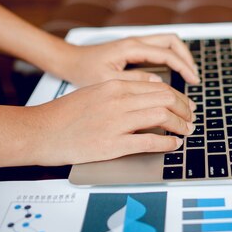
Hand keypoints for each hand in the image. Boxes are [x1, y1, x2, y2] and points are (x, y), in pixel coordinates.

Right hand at [32, 79, 195, 164]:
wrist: (40, 130)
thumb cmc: (65, 114)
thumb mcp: (95, 92)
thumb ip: (121, 92)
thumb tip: (148, 95)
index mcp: (115, 86)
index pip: (159, 86)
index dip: (178, 97)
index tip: (185, 105)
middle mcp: (118, 100)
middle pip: (165, 99)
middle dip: (184, 109)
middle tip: (191, 118)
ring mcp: (116, 121)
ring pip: (162, 116)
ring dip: (180, 125)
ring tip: (186, 131)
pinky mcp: (111, 144)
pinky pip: (149, 141)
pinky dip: (167, 143)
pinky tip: (173, 145)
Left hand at [57, 34, 199, 86]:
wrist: (70, 61)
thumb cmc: (84, 71)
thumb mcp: (108, 81)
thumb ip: (135, 81)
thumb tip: (159, 83)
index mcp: (131, 47)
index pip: (167, 53)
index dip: (183, 67)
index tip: (193, 81)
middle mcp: (136, 41)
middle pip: (172, 41)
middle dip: (187, 57)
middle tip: (194, 77)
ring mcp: (135, 43)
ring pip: (167, 42)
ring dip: (180, 56)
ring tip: (188, 75)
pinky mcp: (134, 48)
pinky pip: (159, 47)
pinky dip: (171, 57)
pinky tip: (173, 72)